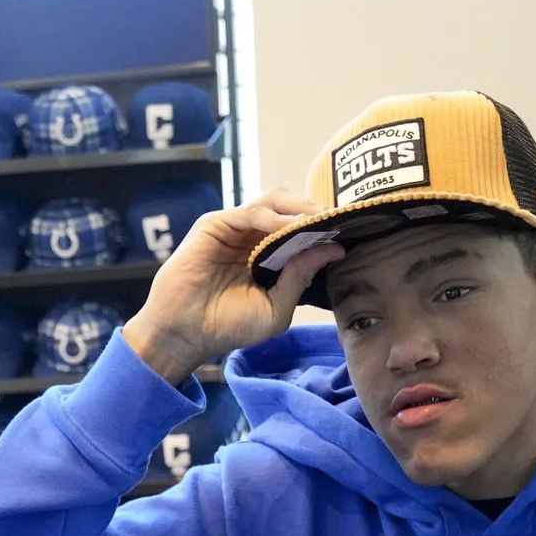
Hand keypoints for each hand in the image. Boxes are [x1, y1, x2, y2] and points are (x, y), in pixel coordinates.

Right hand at [121, 189, 345, 385]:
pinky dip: (272, 217)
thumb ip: (301, 278)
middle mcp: (253, 237)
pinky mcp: (215, 225)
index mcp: (268, 255)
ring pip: (273, 202)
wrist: (184, 334)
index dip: (323, 228)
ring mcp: (234, 229)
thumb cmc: (226, 326)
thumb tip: (335, 249)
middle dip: (315, 211)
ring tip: (318, 220)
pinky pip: (249, 212)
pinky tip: (289, 227)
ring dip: (298, 208)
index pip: (301, 230)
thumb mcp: (276, 309)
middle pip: (291, 208)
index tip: (350, 231)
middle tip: (339, 219)